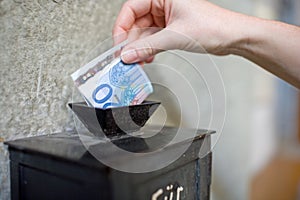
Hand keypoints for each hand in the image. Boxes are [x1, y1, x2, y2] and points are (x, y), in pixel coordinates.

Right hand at [113, 0, 237, 62]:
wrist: (232, 37)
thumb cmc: (214, 26)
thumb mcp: (176, 36)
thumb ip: (148, 46)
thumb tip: (128, 54)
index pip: (131, 8)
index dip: (122, 27)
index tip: (119, 45)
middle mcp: (163, 4)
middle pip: (136, 23)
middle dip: (131, 42)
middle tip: (127, 58)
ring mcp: (166, 18)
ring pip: (143, 33)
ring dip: (140, 48)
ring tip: (138, 61)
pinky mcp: (171, 29)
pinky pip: (152, 39)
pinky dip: (148, 50)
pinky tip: (148, 58)